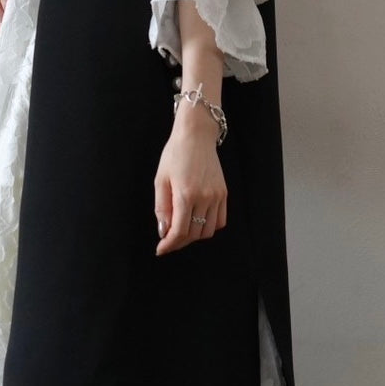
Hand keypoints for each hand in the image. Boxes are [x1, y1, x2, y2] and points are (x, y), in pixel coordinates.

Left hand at [154, 109, 226, 255]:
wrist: (196, 135)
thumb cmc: (175, 154)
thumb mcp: (160, 180)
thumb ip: (161, 208)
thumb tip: (164, 231)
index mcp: (186, 194)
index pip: (179, 230)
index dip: (169, 244)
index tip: (161, 249)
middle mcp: (204, 197)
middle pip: (194, 234)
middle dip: (179, 242)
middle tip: (168, 241)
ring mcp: (217, 196)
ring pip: (208, 231)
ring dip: (194, 236)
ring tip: (182, 231)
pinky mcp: (224, 194)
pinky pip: (219, 221)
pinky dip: (208, 227)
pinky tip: (197, 222)